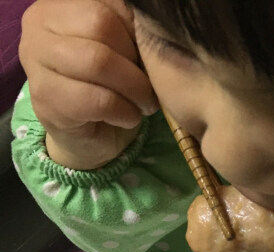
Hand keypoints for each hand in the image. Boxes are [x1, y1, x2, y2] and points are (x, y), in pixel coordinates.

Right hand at [19, 0, 157, 169]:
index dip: (138, 33)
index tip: (148, 59)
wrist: (90, 134)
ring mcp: (35, 62)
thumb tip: (155, 26)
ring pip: (98, 61)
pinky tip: (128, 118)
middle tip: (148, 85)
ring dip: (134, 88)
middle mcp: (39, 25)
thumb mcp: (123, 50)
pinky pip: (97, 100)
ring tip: (144, 103)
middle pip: (100, 26)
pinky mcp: (46, 100)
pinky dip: (124, 112)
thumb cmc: (111, 85)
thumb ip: (131, 31)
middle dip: (135, 60)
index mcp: (60, 6)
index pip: (108, 5)